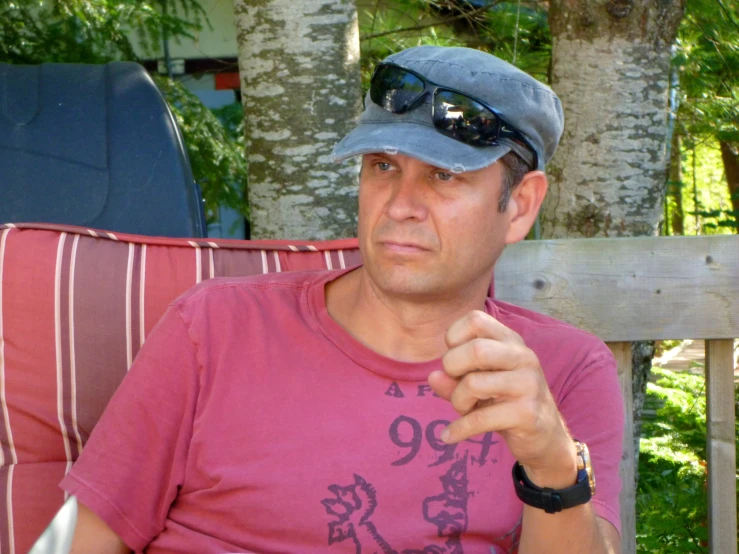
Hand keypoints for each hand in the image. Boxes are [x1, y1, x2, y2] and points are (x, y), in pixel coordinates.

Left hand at [428, 310, 576, 486]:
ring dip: (458, 401)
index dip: (454, 337)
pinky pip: (481, 418)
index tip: (455, 358)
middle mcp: (523, 356)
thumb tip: (433, 377)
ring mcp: (528, 384)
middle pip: (475, 349)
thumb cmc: (505, 403)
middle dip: (452, 368)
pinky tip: (448, 436)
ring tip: (463, 409)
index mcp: (511, 341)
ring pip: (474, 383)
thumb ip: (452, 378)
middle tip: (457, 385)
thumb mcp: (477, 385)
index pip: (476, 319)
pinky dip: (459, 429)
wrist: (545, 437)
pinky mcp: (527, 413)